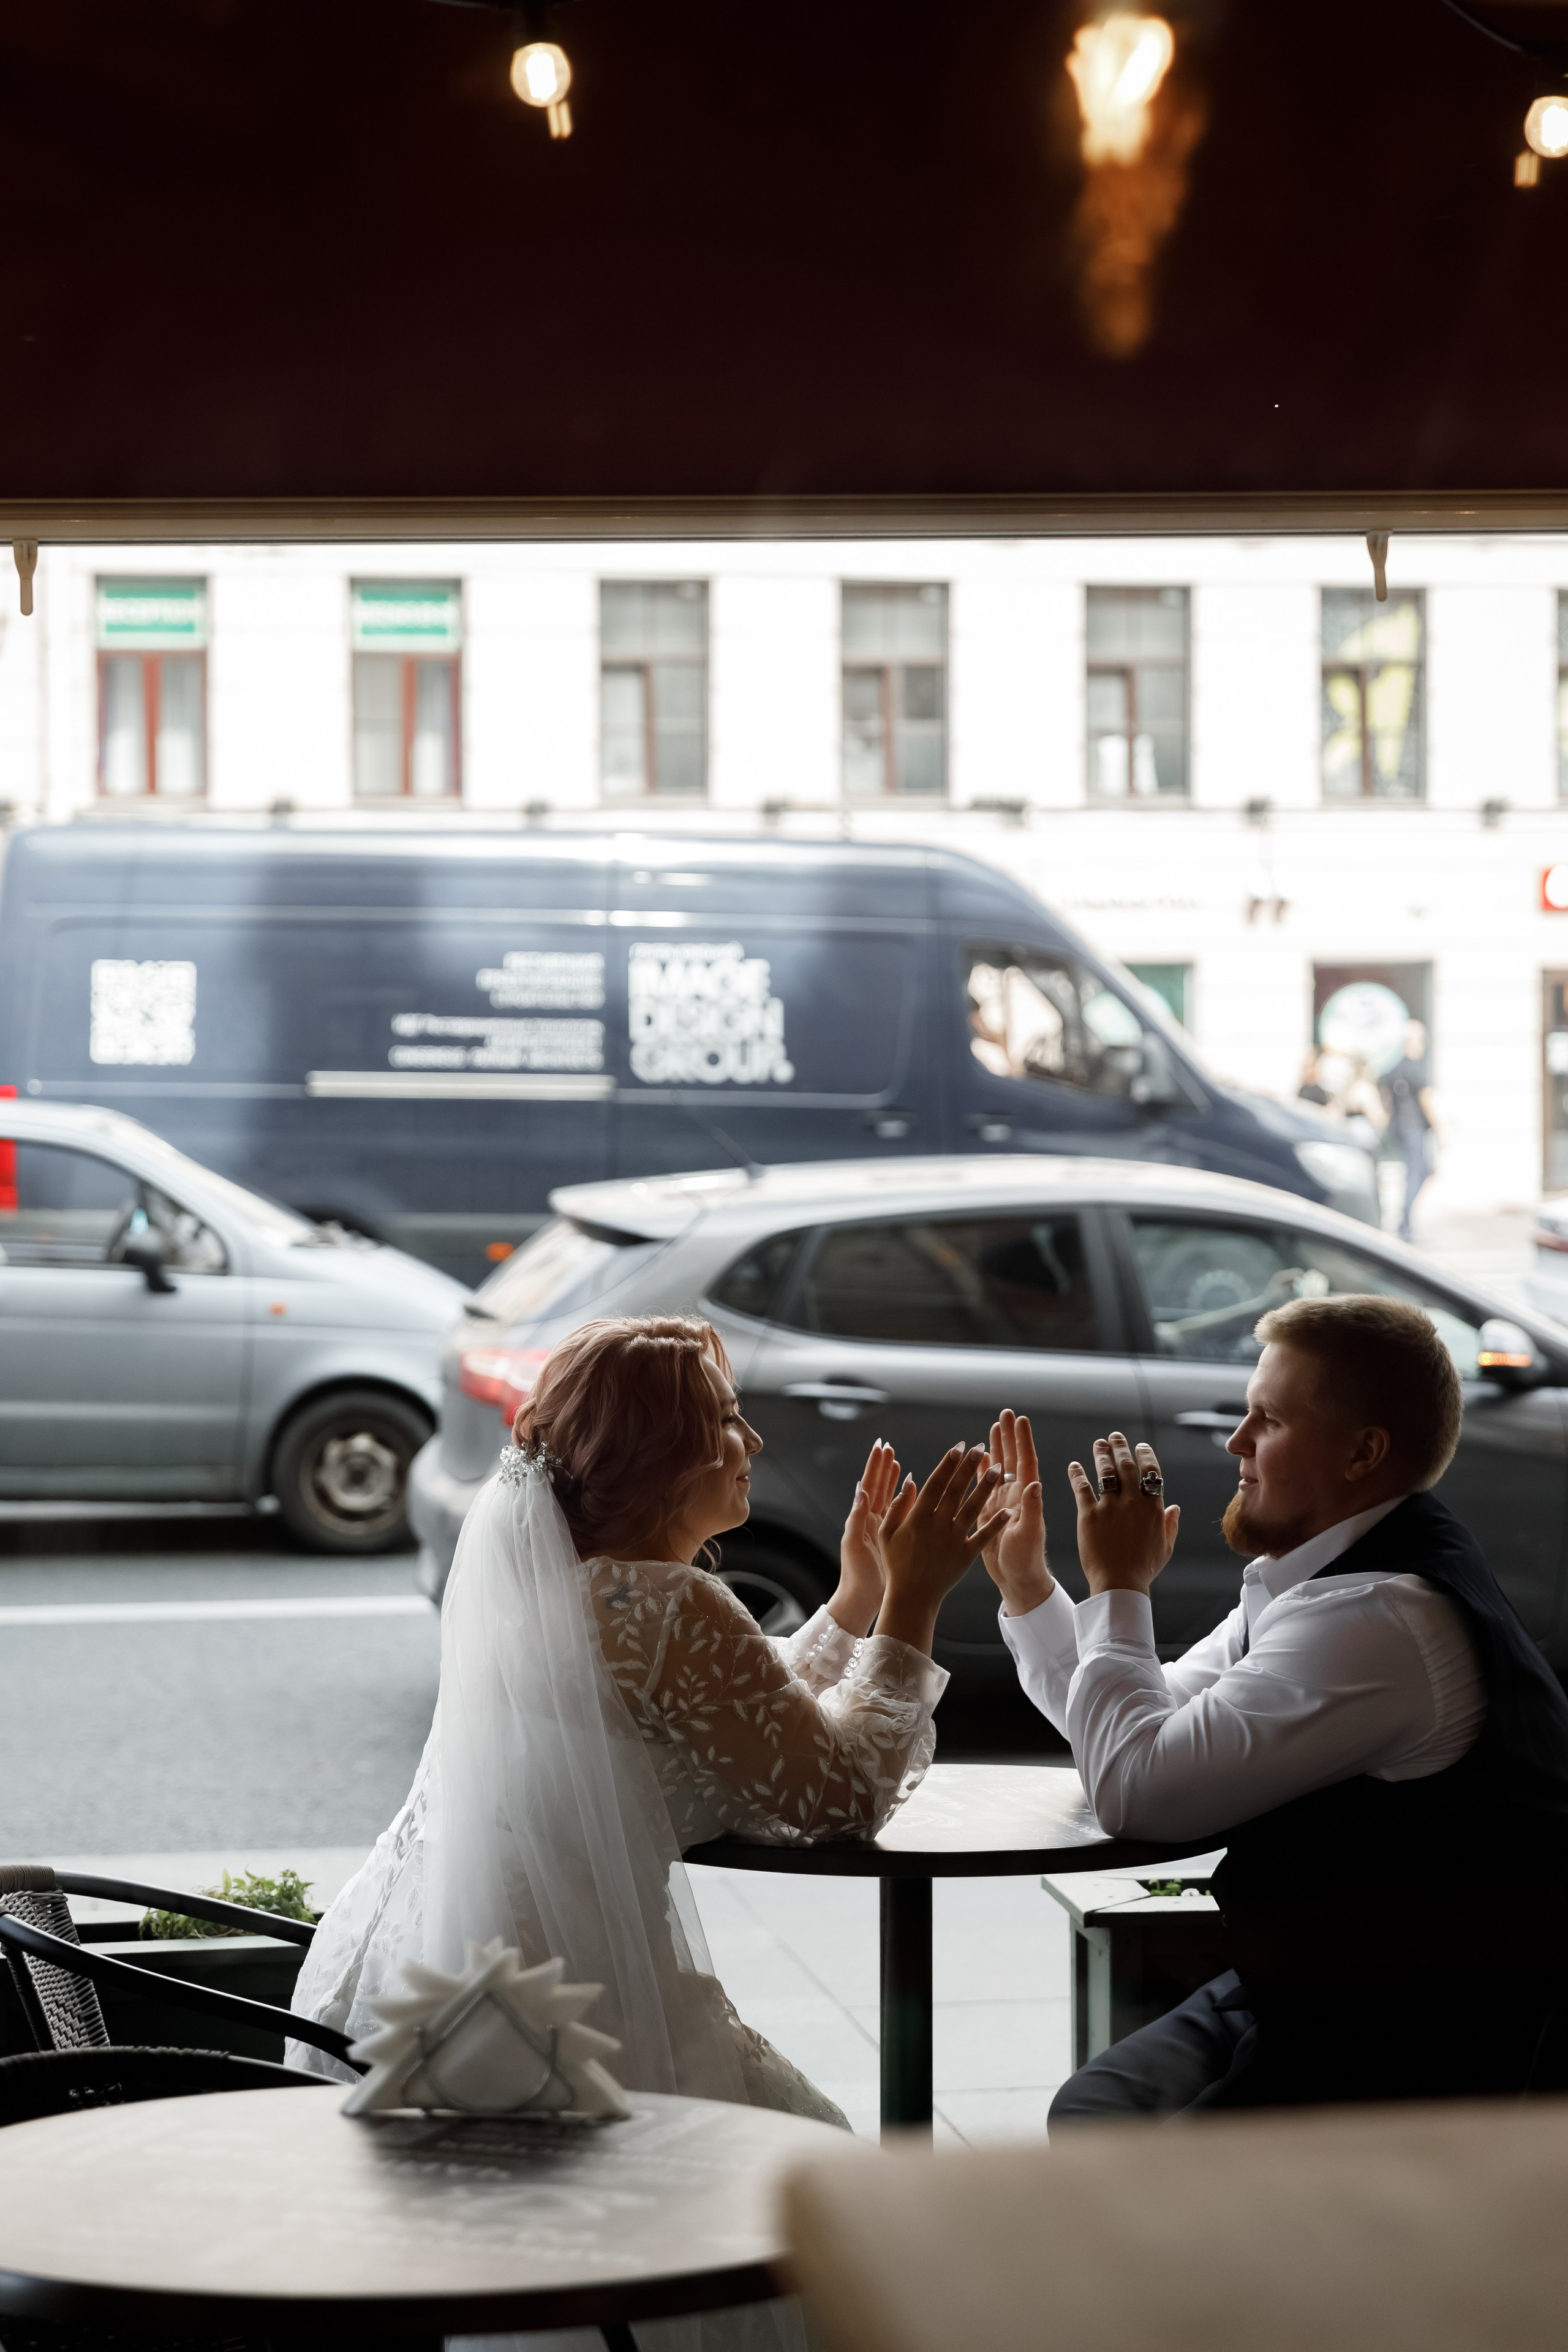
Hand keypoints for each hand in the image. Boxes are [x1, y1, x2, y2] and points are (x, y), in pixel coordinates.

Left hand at [829, 1440, 907, 1636]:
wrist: (863, 1598)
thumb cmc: (855, 1573)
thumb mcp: (853, 1544)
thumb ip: (856, 1517)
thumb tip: (859, 1490)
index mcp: (862, 1518)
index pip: (869, 1485)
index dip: (875, 1466)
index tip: (882, 1447)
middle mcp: (872, 1520)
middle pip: (879, 1487)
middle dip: (885, 1467)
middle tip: (891, 1448)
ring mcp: (883, 1529)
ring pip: (890, 1498)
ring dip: (894, 1481)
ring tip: (899, 1463)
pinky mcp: (895, 1540)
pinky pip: (903, 1516)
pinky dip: (906, 1502)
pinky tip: (913, 1492)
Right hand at [877, 1445, 1006, 1653]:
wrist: (912, 1597)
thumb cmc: (895, 1563)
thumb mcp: (886, 1533)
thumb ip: (898, 1506)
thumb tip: (910, 1480)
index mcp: (918, 1517)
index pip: (935, 1484)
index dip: (947, 1464)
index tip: (958, 1447)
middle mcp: (938, 1525)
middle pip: (956, 1490)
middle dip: (968, 1467)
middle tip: (979, 1447)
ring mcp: (953, 1540)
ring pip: (973, 1508)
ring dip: (986, 1488)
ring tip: (998, 1468)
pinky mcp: (966, 1555)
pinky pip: (983, 1536)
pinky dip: (996, 1523)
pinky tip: (1008, 1510)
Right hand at [979, 1410, 1052, 1617]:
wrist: (1017, 1581)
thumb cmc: (1026, 1560)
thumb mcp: (1029, 1534)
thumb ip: (1031, 1508)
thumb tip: (1035, 1482)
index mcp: (1025, 1497)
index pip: (1025, 1462)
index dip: (1023, 1439)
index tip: (1020, 1418)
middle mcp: (1016, 1496)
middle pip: (1012, 1459)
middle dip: (1009, 1436)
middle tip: (1006, 1412)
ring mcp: (1003, 1503)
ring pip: (999, 1469)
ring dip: (998, 1448)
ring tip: (994, 1426)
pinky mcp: (990, 1513)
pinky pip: (986, 1486)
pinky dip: (983, 1470)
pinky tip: (979, 1457)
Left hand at [1067, 1431, 1179, 1596]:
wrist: (1119, 1584)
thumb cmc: (1143, 1569)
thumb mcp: (1165, 1547)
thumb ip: (1170, 1524)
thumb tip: (1175, 1506)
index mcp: (1153, 1508)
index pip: (1151, 1472)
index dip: (1145, 1455)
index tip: (1140, 1446)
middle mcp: (1132, 1502)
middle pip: (1127, 1465)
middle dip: (1121, 1447)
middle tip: (1115, 1436)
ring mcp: (1109, 1507)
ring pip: (1105, 1471)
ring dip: (1101, 1454)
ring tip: (1098, 1444)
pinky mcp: (1088, 1515)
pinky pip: (1082, 1488)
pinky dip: (1077, 1474)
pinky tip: (1074, 1466)